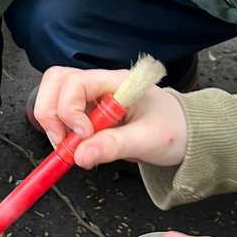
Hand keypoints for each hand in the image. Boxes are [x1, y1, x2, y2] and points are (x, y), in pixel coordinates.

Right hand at [31, 66, 188, 167]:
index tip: (83, 135)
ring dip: (51, 121)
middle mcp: (100, 85)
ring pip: (52, 94)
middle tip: (63, 141)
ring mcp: (91, 98)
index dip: (70, 110)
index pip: (75, 82)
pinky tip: (74, 148)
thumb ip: (114, 146)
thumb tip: (81, 155)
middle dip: (50, 112)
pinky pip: (59, 115)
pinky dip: (58, 132)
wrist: (186, 135)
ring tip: (67, 146)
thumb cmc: (174, 130)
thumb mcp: (148, 140)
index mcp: (117, 83)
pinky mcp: (86, 113)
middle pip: (56, 81)